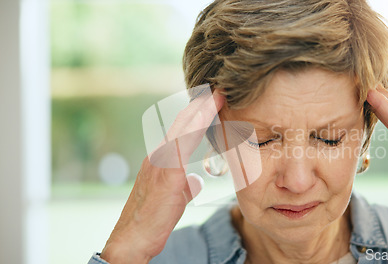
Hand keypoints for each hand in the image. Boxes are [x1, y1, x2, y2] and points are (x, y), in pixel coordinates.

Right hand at [100, 89, 224, 262]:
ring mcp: (159, 162)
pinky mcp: (165, 173)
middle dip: (201, 105)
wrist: (133, 238)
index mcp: (161, 159)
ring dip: (201, 111)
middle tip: (218, 89)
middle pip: (182, 123)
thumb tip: (196, 180)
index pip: (181, 130)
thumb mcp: (173, 197)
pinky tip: (207, 117)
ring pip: (182, 129)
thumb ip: (184, 184)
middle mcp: (158, 155)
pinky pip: (182, 145)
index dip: (197, 114)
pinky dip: (195, 129)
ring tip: (217, 96)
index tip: (213, 101)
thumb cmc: (152, 219)